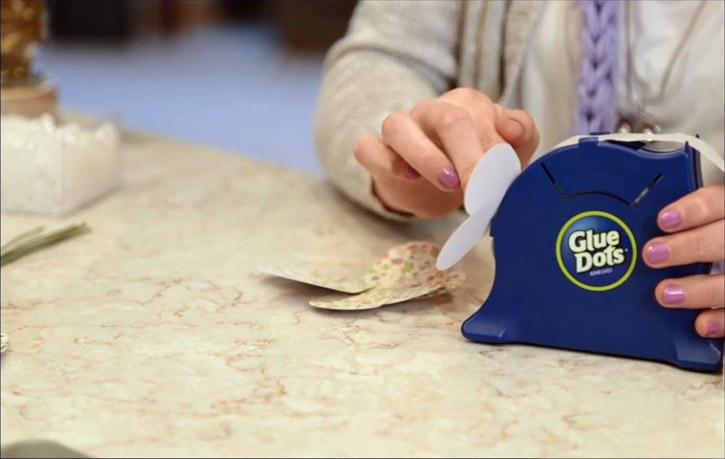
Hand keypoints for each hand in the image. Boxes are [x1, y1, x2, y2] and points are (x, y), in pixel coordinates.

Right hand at [353, 87, 539, 217]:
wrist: (434, 187)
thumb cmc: (473, 162)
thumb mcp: (506, 151)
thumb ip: (521, 134)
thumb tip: (514, 130)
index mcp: (467, 104)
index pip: (482, 116)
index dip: (495, 149)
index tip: (503, 180)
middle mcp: (431, 110)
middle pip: (448, 119)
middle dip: (468, 155)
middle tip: (481, 188)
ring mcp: (400, 128)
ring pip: (399, 127)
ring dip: (426, 156)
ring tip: (448, 182)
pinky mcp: (374, 150)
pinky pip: (367, 148)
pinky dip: (383, 160)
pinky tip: (405, 177)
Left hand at [642, 184, 724, 337]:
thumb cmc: (697, 243)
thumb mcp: (691, 226)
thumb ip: (673, 227)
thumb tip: (625, 232)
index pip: (718, 202)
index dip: (693, 210)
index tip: (663, 220)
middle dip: (689, 247)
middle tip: (652, 255)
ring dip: (700, 290)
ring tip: (665, 293)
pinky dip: (722, 320)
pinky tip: (701, 324)